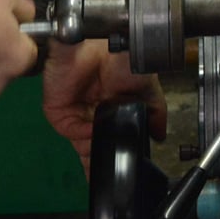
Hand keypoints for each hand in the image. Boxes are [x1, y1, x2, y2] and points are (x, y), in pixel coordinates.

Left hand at [42, 40, 166, 174]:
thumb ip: (154, 111)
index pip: (115, 137)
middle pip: (98, 146)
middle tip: (120, 178)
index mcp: (114, 106)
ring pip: (85, 146)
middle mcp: (95, 111)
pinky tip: (96, 144)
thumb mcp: (148, 85)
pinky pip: (72, 134)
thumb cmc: (124, 55)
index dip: (122, 156)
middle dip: (107, 163)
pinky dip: (84, 141)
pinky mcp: (59, 112)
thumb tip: (160, 135)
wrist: (101, 41)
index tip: (132, 172)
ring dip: (97, 157)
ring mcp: (76, 113)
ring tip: (111, 166)